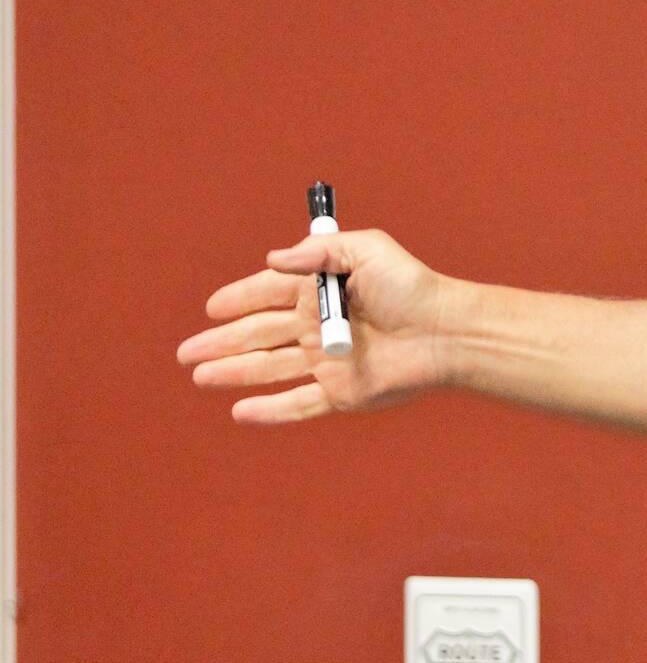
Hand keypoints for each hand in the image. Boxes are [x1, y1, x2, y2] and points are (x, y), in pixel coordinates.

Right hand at [176, 228, 452, 423]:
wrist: (444, 331)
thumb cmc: (410, 286)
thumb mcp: (365, 251)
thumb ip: (318, 252)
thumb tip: (273, 260)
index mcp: (320, 291)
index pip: (267, 295)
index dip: (238, 300)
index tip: (212, 308)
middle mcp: (318, 327)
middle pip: (259, 335)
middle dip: (222, 342)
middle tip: (186, 351)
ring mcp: (328, 362)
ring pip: (270, 369)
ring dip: (234, 372)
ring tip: (200, 376)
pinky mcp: (341, 393)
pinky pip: (298, 404)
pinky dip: (270, 411)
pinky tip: (240, 412)